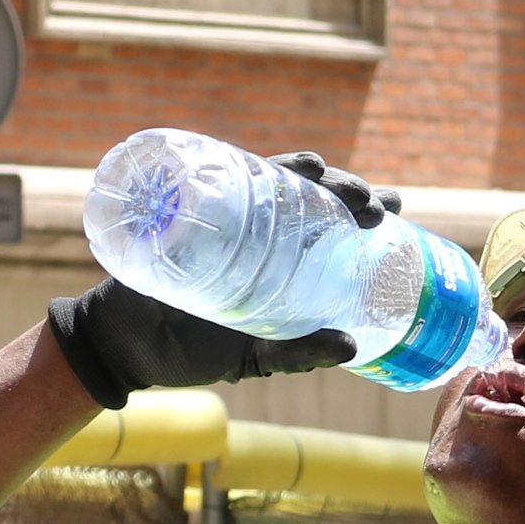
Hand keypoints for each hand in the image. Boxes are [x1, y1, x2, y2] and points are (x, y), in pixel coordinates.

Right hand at [44, 148, 385, 406]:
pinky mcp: (198, 210)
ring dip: (320, 176)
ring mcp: (232, 219)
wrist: (126, 345)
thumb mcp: (255, 357)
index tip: (398, 211)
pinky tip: (302, 168)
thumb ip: (298, 353)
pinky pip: (236, 179)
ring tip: (342, 181)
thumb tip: (351, 345)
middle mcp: (265, 235)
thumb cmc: (194, 350)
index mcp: (285, 265)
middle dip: (351, 193)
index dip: (367, 212)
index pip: (334, 229)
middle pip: (318, 200)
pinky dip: (272, 166)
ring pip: (285, 181)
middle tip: (374, 205)